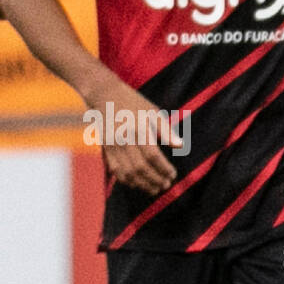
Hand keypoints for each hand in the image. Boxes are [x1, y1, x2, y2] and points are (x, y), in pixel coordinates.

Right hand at [85, 75, 182, 196]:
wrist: (103, 94)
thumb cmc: (132, 102)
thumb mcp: (152, 110)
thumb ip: (165, 129)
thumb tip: (180, 145)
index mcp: (138, 127)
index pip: (152, 156)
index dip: (163, 168)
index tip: (173, 174)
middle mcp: (124, 138)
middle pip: (140, 167)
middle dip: (155, 179)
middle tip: (166, 185)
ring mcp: (112, 144)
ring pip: (127, 172)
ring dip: (142, 184)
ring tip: (154, 189)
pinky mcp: (105, 148)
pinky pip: (115, 170)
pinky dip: (127, 180)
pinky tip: (137, 183)